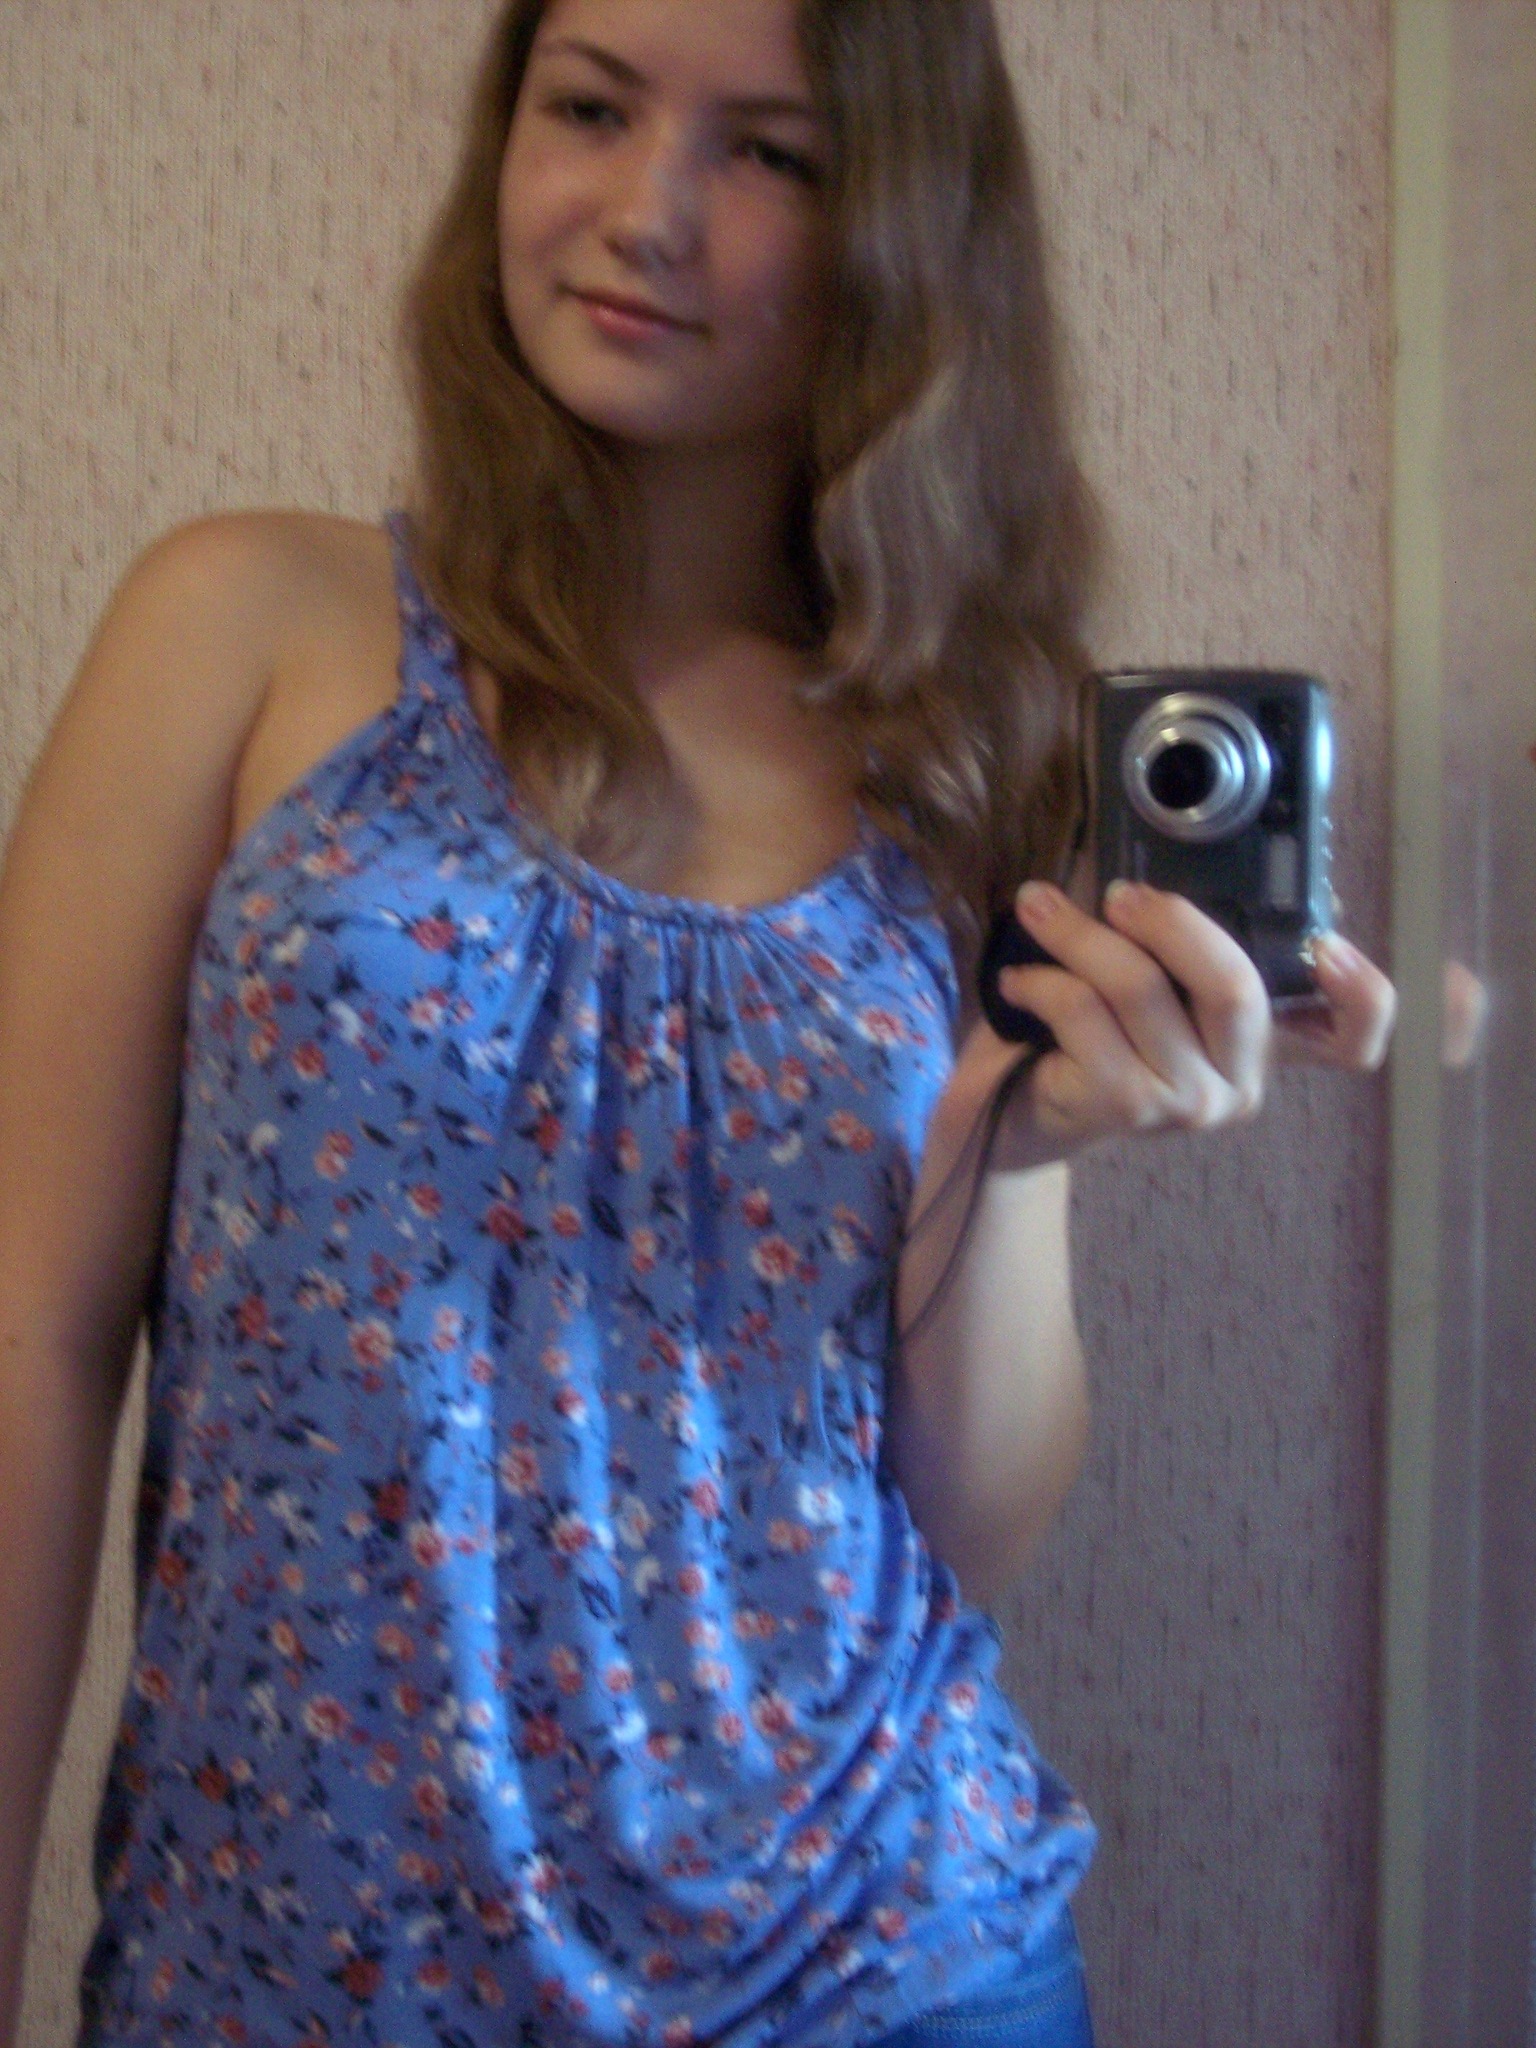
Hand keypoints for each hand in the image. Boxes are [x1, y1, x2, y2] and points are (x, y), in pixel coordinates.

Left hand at [947, 881, 1393, 1174]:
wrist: (1017, 1112)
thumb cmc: (1090, 1031)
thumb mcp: (1152, 984)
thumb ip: (1183, 944)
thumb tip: (1172, 865)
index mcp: (1264, 1043)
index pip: (1353, 1038)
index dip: (1362, 993)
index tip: (1329, 945)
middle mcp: (1240, 1083)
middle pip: (1235, 987)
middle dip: (1169, 921)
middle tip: (1117, 894)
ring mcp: (1189, 1103)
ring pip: (1142, 988)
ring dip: (1078, 935)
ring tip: (1037, 910)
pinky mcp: (1127, 1107)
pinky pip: (1085, 1012)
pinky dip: (1043, 980)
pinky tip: (1019, 982)